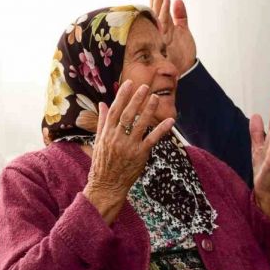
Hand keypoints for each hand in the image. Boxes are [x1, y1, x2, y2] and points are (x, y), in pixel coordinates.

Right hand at [83, 80, 174, 223]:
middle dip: (136, 99)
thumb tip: (101, 104)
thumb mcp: (98, 141)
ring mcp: (129, 146)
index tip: (129, 83)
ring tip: (156, 98)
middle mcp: (117, 137)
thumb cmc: (102, 163)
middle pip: (128, 114)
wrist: (106, 186)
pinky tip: (170, 120)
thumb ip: (102, 122)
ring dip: (149, 110)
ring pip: (140, 124)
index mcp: (106, 133)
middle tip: (145, 86)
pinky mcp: (140, 154)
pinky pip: (152, 139)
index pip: (115, 110)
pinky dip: (162, 129)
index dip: (122, 96)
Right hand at [150, 0, 196, 74]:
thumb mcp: (184, 32)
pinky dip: (165, 11)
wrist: (185, 72)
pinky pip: (165, 22)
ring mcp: (161, 32)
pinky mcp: (166, 39)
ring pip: (158, 11)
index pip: (158, 3)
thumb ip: (181, 16)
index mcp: (163, 23)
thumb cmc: (182, 55)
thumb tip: (178, 0)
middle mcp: (160, 27)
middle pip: (155, 5)